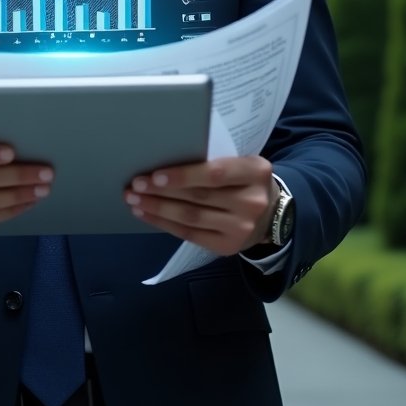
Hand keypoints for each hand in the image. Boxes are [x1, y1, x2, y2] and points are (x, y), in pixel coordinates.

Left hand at [124, 156, 277, 255]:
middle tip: (134, 185)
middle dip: (161, 191)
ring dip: (157, 208)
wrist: (272, 214)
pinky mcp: (229, 246)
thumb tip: (163, 159)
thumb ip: (214, 161)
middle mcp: (251, 201)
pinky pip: (190, 235)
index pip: (215, 173)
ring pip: (191, 217)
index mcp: (255, 171)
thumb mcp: (240, 163)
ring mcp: (241, 228)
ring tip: (134, 200)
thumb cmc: (244, 180)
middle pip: (198, 196)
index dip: (183, 175)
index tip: (155, 175)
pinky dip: (165, 224)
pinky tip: (147, 214)